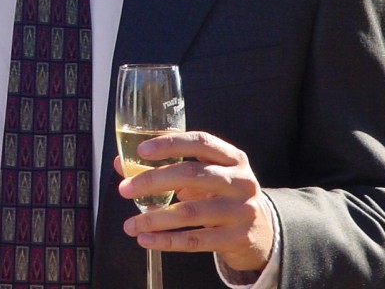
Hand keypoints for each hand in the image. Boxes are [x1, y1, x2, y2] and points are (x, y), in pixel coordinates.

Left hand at [115, 130, 273, 272]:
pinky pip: (196, 240)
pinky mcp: (237, 238)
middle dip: (152, 181)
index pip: (200, 142)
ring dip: (155, 218)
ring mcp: (241, 210)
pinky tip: (146, 240)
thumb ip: (167, 167)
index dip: (170, 144)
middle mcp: (240, 181)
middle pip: (191, 175)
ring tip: (130, 224)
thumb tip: (122, 164)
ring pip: (190, 212)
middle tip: (125, 189)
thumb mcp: (205, 176)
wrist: (263, 232)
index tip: (141, 150)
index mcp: (232, 158)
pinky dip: (167, 241)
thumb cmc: (224, 196)